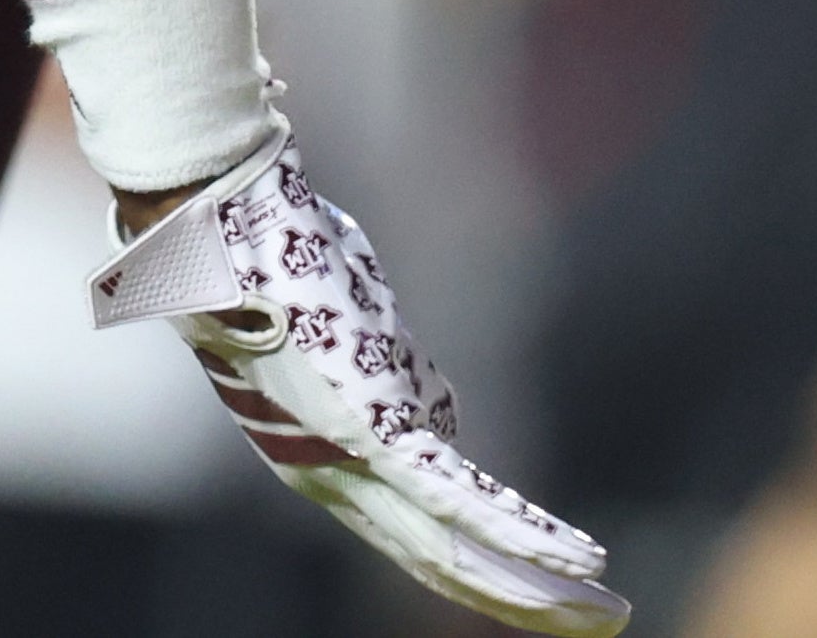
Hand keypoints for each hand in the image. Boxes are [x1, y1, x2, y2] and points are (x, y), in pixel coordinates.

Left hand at [94, 139, 621, 631]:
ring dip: (540, 584)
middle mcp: (328, 473)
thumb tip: (432, 397)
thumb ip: (384, 371)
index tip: (536, 589)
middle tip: (594, 627)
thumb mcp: (332, 332)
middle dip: (519, 601)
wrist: (211, 220)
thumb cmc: (254, 257)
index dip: (474, 569)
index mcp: (311, 455)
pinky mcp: (371, 431)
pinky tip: (581, 564)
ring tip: (604, 614)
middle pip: (437, 562)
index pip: (407, 534)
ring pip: (456, 546)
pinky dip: (525, 534)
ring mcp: (348, 456)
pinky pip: (460, 499)